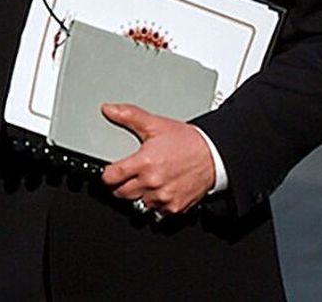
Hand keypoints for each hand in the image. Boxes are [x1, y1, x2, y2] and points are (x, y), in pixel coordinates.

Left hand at [100, 103, 214, 216]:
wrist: (214, 155)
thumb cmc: (186, 141)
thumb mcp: (155, 124)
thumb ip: (129, 115)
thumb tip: (108, 109)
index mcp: (144, 163)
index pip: (111, 177)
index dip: (107, 175)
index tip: (110, 172)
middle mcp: (152, 183)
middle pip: (121, 193)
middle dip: (121, 185)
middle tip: (128, 176)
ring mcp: (163, 197)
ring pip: (138, 203)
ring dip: (138, 195)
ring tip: (147, 181)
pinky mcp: (174, 208)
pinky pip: (156, 212)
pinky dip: (155, 203)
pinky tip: (160, 189)